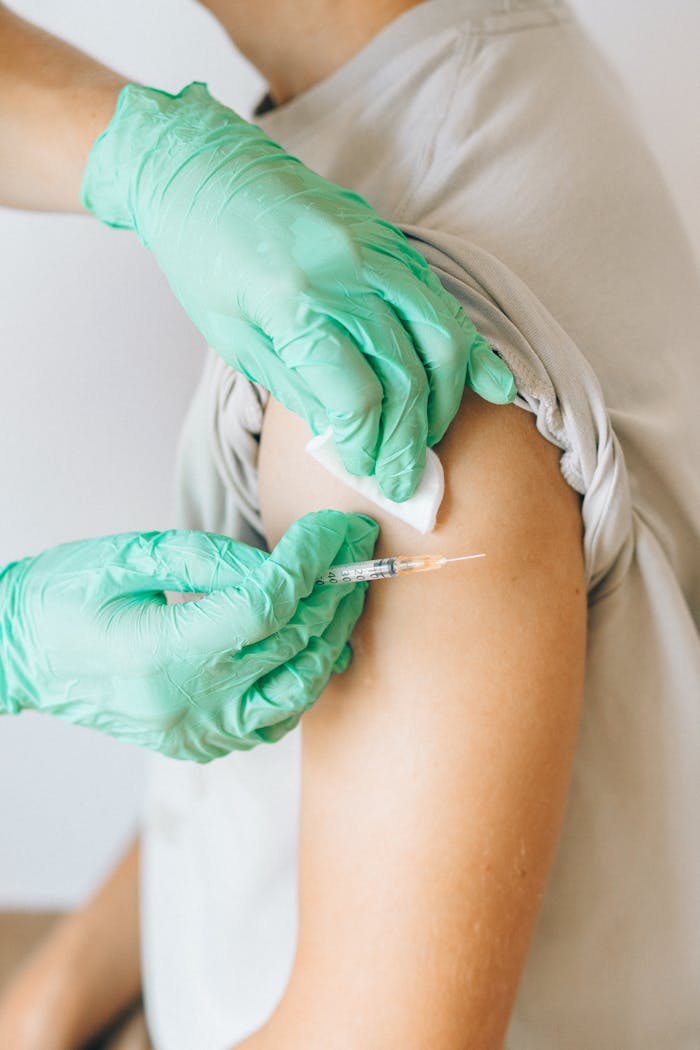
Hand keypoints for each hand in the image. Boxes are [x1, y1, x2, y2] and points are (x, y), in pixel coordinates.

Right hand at [0, 511, 377, 759]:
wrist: (18, 656)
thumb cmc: (62, 597)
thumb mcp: (128, 556)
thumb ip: (210, 558)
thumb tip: (280, 565)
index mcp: (161, 653)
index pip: (268, 604)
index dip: (312, 561)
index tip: (336, 527)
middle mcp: (187, 704)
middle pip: (291, 644)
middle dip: (335, 588)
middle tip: (357, 546)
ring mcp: (196, 732)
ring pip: (298, 690)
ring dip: (331, 636)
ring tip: (345, 590)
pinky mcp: (200, 742)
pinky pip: (275, 719)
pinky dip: (306, 679)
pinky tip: (315, 644)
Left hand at [81, 82, 514, 501]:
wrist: (203, 167)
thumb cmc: (205, 259)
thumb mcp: (233, 338)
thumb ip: (297, 386)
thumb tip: (348, 436)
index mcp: (293, 304)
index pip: (356, 398)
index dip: (367, 446)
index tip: (366, 471)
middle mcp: (344, 275)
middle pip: (405, 376)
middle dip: (408, 441)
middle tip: (403, 480)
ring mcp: (375, 252)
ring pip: (440, 339)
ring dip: (445, 403)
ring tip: (430, 440)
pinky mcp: (391, 241)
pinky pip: (444, 301)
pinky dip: (471, 349)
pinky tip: (493, 387)